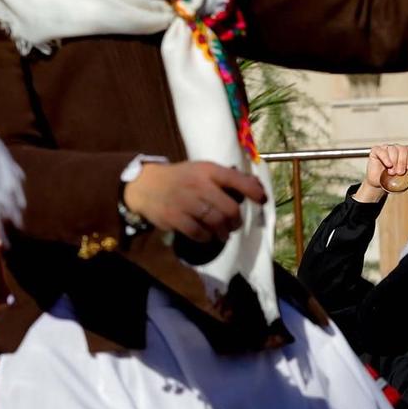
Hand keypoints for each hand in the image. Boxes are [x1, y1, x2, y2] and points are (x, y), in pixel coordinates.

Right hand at [124, 160, 265, 244]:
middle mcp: (199, 185)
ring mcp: (186, 201)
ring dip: (224, 232)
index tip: (262, 201)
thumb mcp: (203, 171)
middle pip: (230, 209)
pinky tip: (206, 236)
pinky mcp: (174, 217)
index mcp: (208, 171)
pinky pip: (198, 233)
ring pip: (216, 222)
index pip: (236, 179)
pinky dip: (206, 238)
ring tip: (223, 234)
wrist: (145, 185)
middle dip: (236, 221)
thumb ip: (228, 180)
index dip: (253, 192)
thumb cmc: (181, 179)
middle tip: (234, 225)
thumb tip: (258, 188)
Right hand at [360, 144, 407, 201]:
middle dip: (403, 162)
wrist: (381, 185)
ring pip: (393, 149)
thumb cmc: (395, 179)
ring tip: (393, 172)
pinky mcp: (376, 151)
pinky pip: (381, 151)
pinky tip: (388, 165)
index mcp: (406, 153)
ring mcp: (387, 149)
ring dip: (394, 161)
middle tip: (401, 173)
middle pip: (403, 149)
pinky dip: (386, 158)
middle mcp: (397, 149)